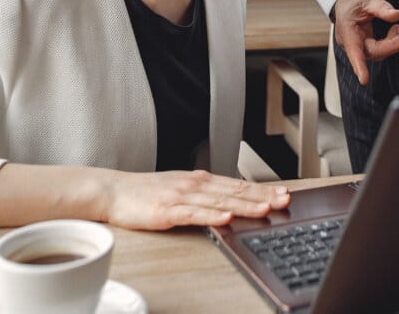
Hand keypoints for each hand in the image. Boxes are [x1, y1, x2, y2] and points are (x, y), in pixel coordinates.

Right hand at [100, 170, 289, 229]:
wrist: (113, 191)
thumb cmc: (145, 193)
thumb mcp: (180, 189)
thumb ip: (205, 194)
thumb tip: (231, 201)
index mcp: (199, 180)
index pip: (237, 185)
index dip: (262, 189)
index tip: (283, 193)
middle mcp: (194, 185)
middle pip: (234, 191)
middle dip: (262, 196)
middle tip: (285, 200)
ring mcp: (181, 197)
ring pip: (218, 201)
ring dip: (243, 205)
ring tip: (264, 209)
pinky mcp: (166, 211)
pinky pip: (192, 214)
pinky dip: (211, 215)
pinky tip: (225, 217)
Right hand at [332, 0, 398, 84]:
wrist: (346, 2)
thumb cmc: (353, 1)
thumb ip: (381, 7)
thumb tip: (396, 15)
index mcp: (347, 32)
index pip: (354, 51)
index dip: (359, 66)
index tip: (364, 80)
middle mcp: (350, 43)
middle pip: (372, 53)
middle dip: (391, 46)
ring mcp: (357, 47)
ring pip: (377, 53)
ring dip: (392, 44)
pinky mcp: (364, 47)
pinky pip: (378, 50)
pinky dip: (390, 42)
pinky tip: (397, 31)